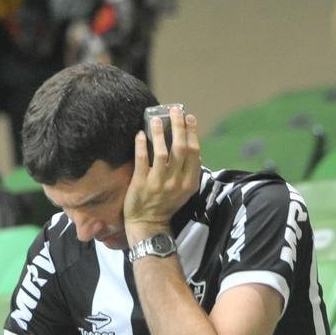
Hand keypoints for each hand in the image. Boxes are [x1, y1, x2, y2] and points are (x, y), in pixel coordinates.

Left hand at [124, 107, 201, 245]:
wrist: (148, 224)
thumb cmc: (166, 204)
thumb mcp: (184, 190)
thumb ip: (189, 171)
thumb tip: (192, 147)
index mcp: (190, 183)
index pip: (195, 152)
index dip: (192, 132)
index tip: (189, 117)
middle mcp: (176, 182)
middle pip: (181, 148)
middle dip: (179, 126)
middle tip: (174, 110)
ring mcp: (159, 183)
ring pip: (162, 152)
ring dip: (159, 133)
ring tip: (155, 119)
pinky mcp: (141, 183)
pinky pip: (142, 160)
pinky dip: (141, 145)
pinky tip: (140, 134)